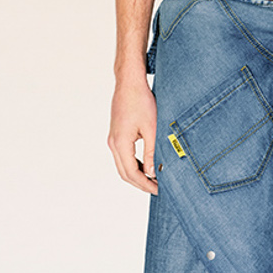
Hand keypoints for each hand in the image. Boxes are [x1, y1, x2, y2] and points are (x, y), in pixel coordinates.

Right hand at [109, 75, 158, 193]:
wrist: (129, 83)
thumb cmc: (141, 101)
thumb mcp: (152, 128)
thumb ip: (152, 152)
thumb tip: (154, 172)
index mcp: (120, 143)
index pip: (132, 173)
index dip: (146, 184)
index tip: (159, 190)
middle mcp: (113, 143)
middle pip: (125, 173)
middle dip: (141, 183)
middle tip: (158, 189)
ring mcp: (113, 139)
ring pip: (123, 166)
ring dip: (138, 175)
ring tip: (155, 179)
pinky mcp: (116, 135)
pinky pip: (124, 156)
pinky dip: (135, 165)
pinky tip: (148, 166)